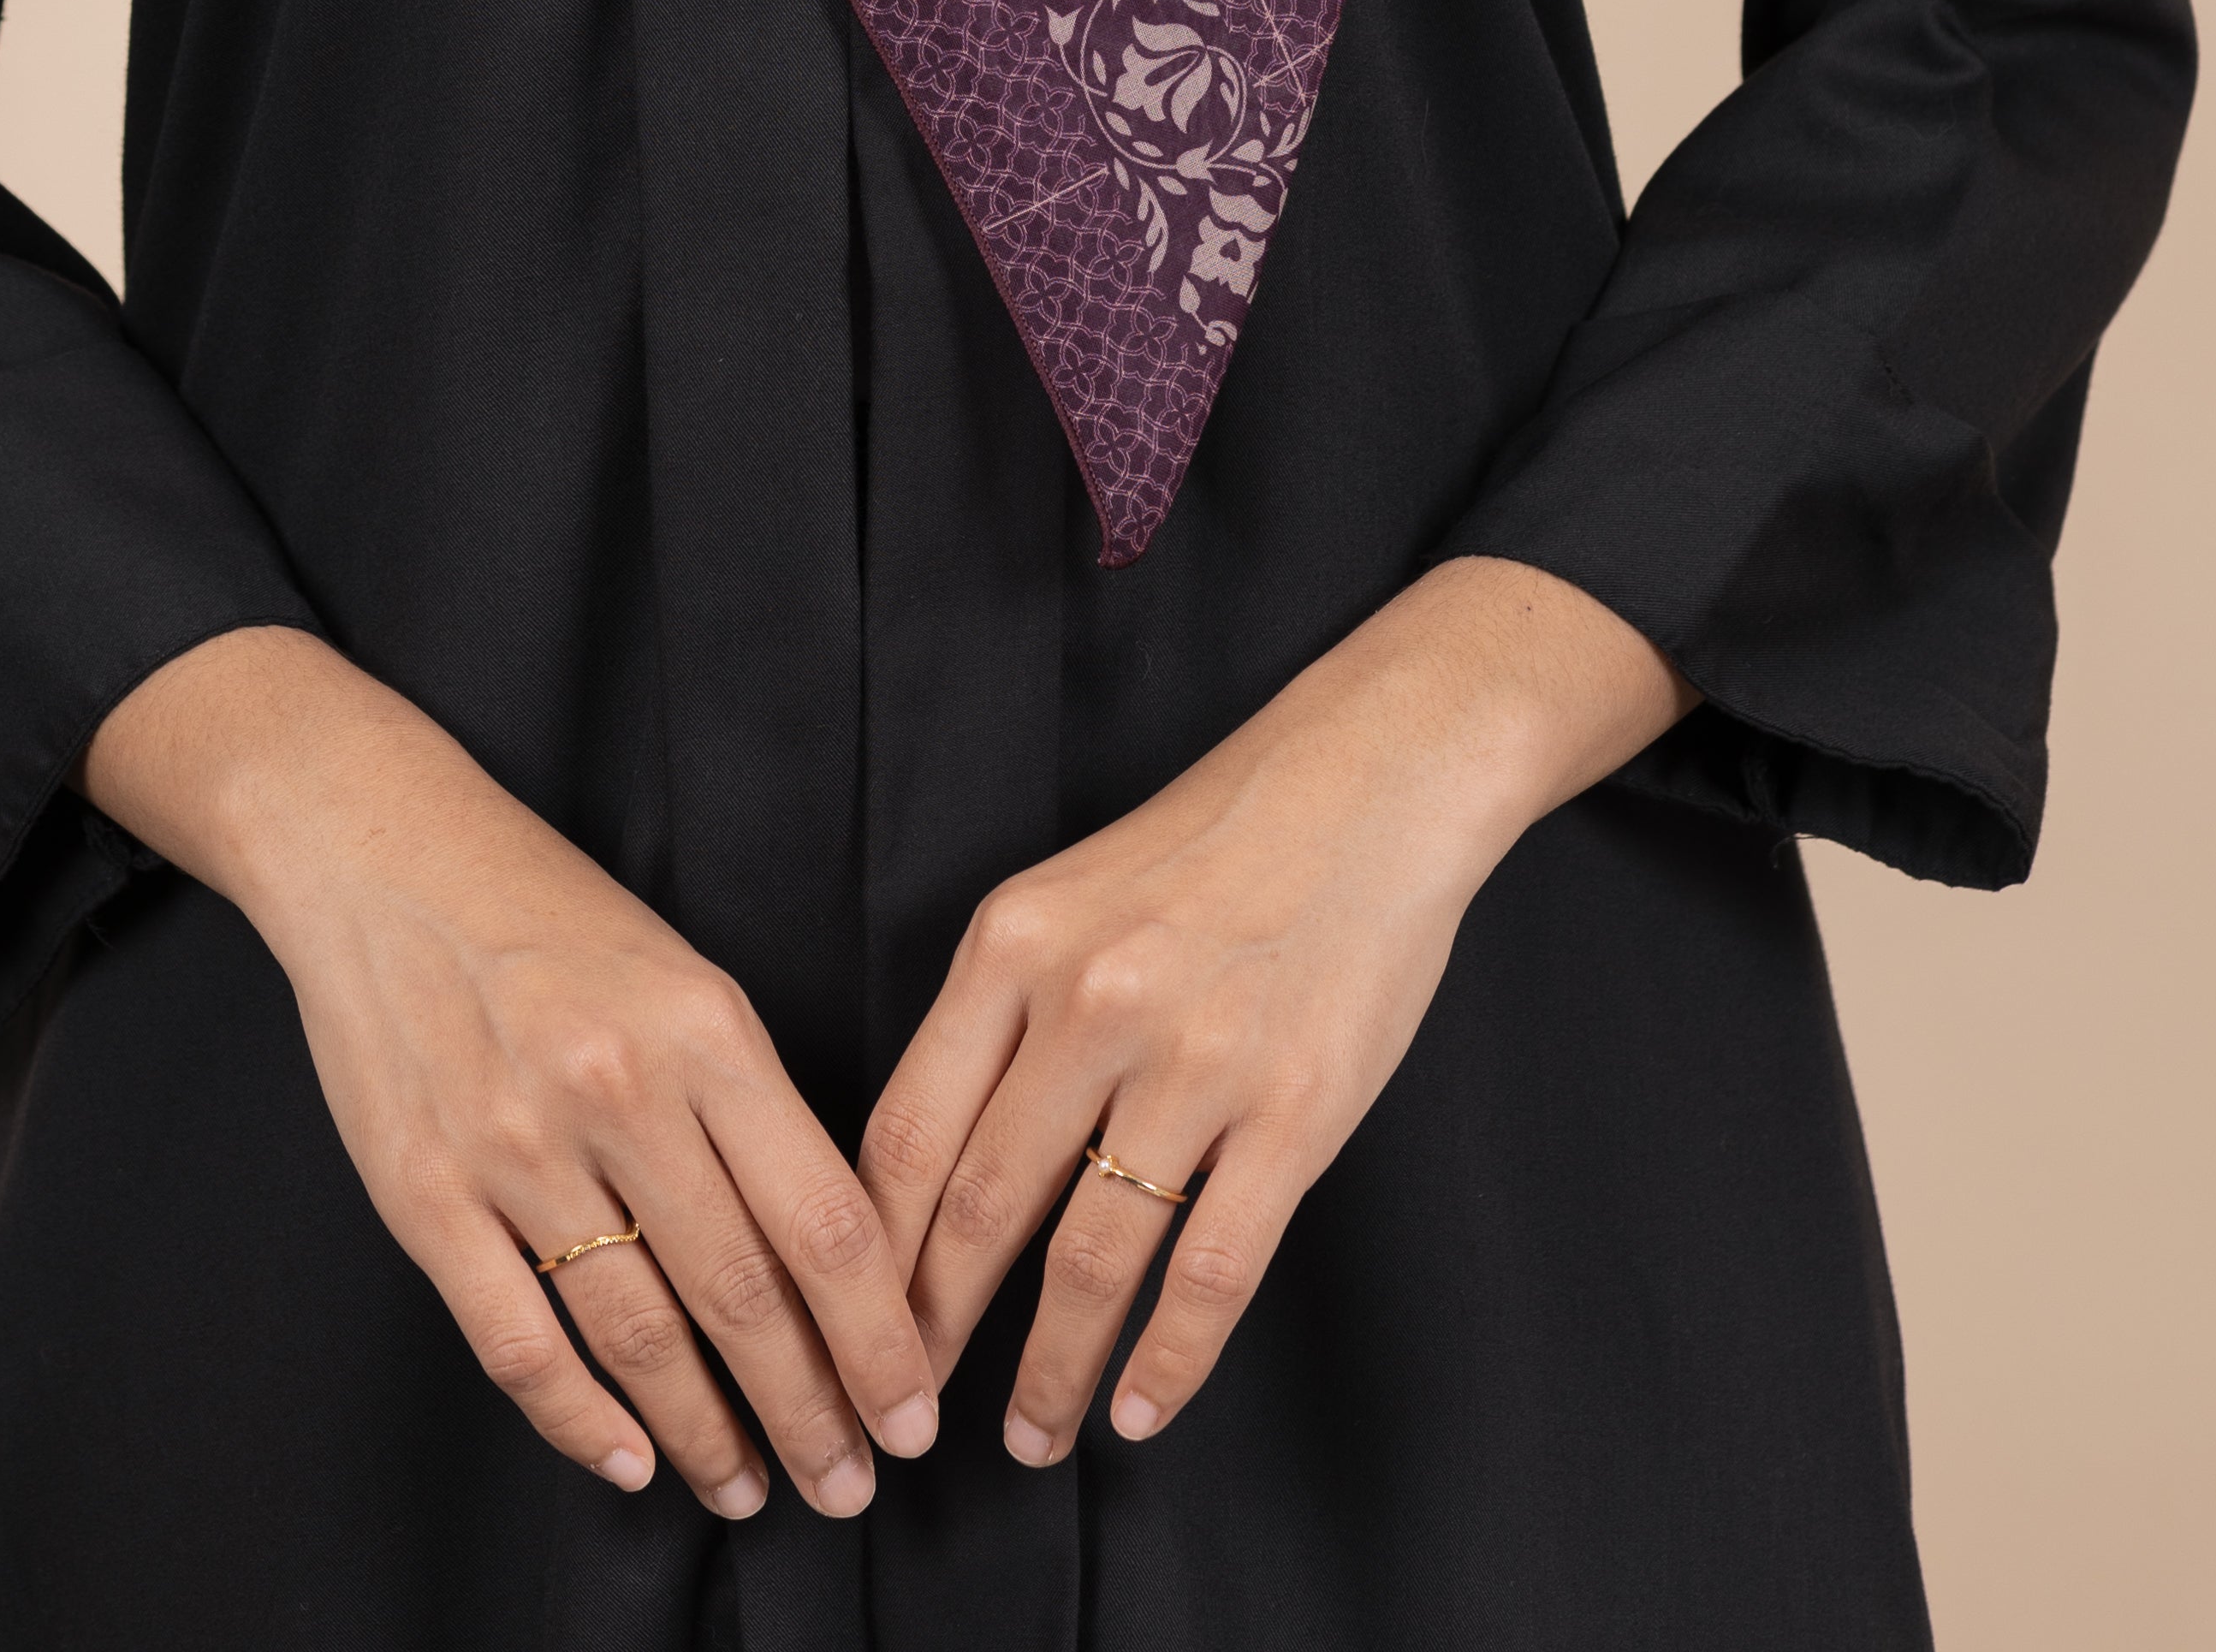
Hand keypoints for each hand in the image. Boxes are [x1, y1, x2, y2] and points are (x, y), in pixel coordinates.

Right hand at [84, 626, 937, 1524]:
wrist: (382, 850)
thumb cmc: (552, 917)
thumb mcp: (683, 979)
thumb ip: (749, 1107)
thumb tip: (822, 1260)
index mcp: (704, 1028)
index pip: (823, 1219)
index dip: (879, 1338)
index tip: (912, 1412)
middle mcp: (618, 1089)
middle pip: (743, 1293)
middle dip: (811, 1412)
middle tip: (848, 1485)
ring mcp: (515, 1145)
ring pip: (637, 1332)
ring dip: (704, 1432)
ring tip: (746, 1486)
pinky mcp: (425, 1190)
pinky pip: (518, 1339)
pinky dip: (578, 1419)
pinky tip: (627, 1459)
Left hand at [859, 554, 1689, 1464]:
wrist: (1370, 782)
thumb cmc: (1211, 843)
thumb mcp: (1065, 897)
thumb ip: (998, 1017)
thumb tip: (928, 1170)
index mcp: (1014, 946)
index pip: (906, 1133)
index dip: (866, 1256)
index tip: (845, 1332)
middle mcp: (1091, 1003)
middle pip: (978, 1207)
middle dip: (929, 1335)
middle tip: (903, 1417)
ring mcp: (1197, 1060)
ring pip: (1090, 1258)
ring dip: (1049, 1370)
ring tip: (1031, 1433)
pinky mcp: (1295, 1109)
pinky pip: (1211, 1268)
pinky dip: (1168, 1359)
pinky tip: (1140, 1408)